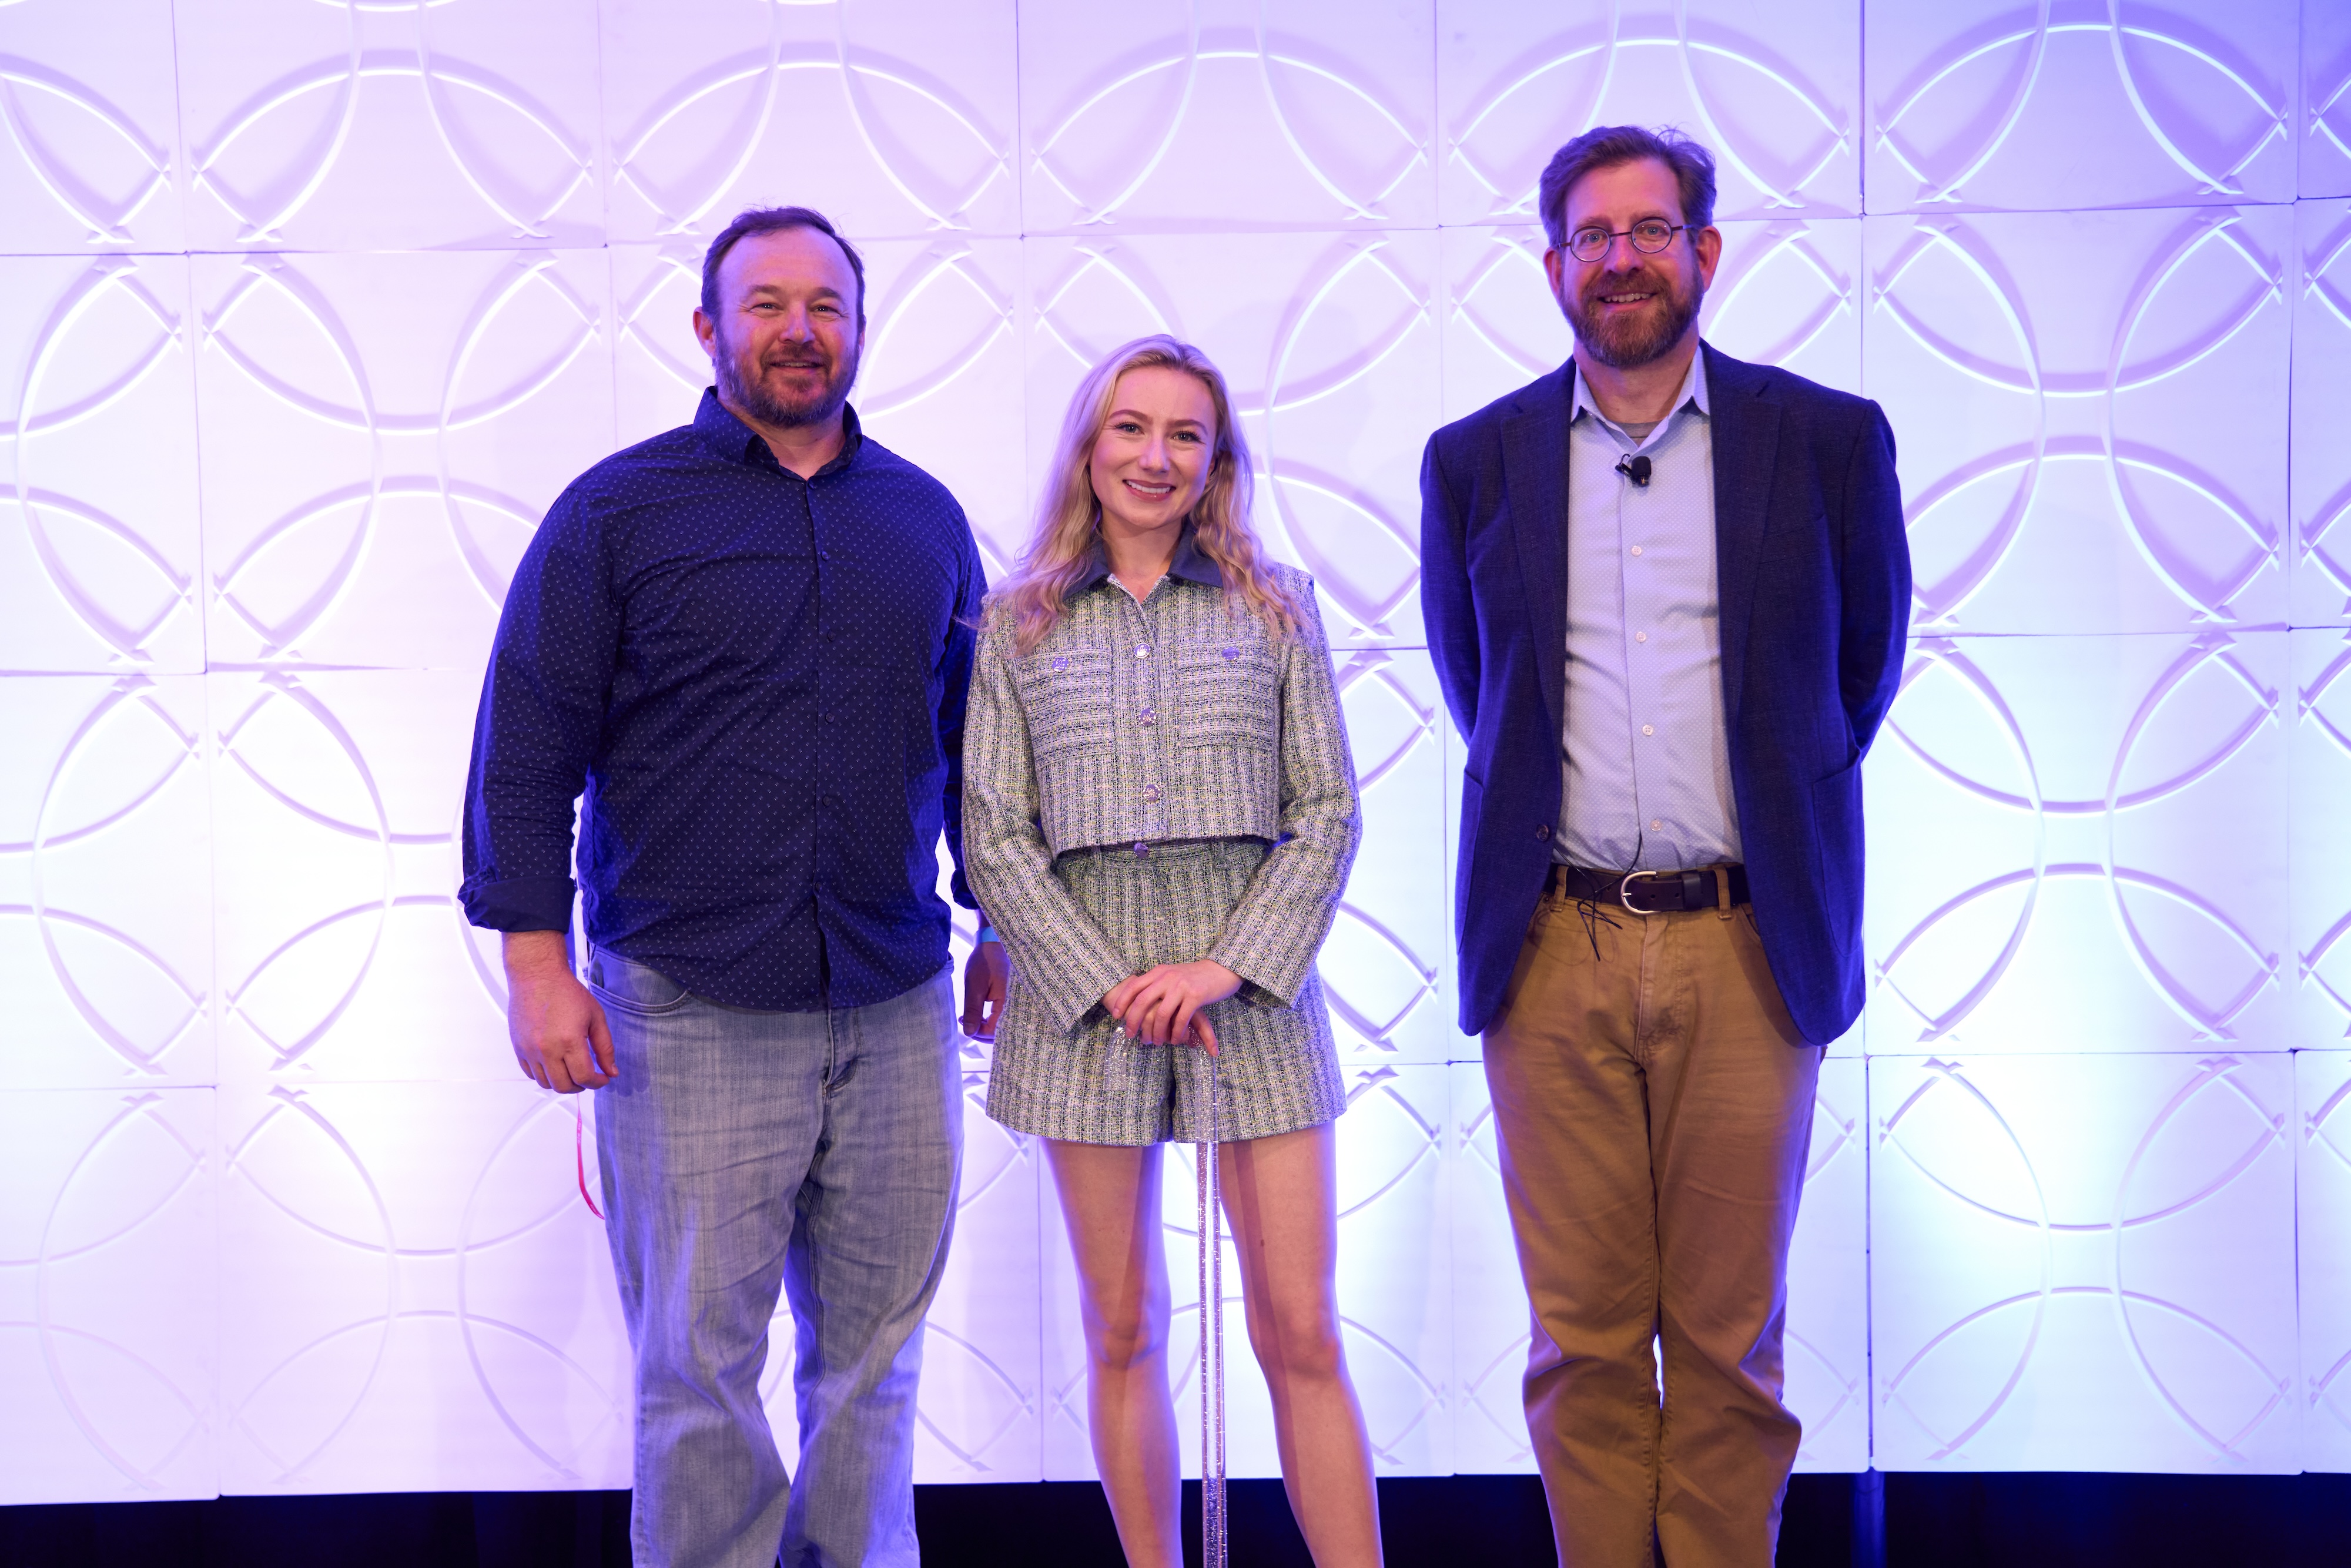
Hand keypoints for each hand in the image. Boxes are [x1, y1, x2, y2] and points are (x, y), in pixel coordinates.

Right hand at [503, 930, 614, 1092]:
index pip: (584, 1077)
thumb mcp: (596, 1017)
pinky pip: (530, 1073)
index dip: (597, 1083)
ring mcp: (529, 1050)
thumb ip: (605, 1047)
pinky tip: (555, 1065)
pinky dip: (544, 1075)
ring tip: (572, 1072)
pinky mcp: (518, 1047)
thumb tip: (611, 1071)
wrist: (536, 976)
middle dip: (580, 1087)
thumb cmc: (566, 992)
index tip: (602, 1079)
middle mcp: (546, 1049)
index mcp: (569, 1041)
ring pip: (545, 1083)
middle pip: (563, 1086)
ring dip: (561, 1083)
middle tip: (588, 1078)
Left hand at [961, 939, 1007, 1039]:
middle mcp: (1016, 1007)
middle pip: (1001, 1032)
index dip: (978, 1032)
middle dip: (982, 1033)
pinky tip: (980, 1015)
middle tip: (965, 1023)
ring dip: (986, 1027)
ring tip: (970, 1019)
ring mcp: (1015, 1004)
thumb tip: (969, 1033)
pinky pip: (1004, 1017)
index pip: (994, 1031)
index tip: (964, 1022)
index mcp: (1008, 1003)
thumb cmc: (985, 962)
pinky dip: (991, 1020)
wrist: (995, 944)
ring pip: (1002, 1026)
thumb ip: (973, 1010)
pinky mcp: (1012, 1001)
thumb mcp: (975, 985)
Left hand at [1102, 961, 1240, 1053]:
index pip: (1134, 986)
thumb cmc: (1194, 976)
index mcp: (1159, 971)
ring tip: (1156, 1042)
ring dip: (1156, 1032)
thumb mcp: (1172, 973)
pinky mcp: (1195, 996)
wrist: (1221, 969)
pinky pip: (1180, 1020)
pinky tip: (1175, 1040)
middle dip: (1133, 1020)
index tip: (1115, 1015)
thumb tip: (1138, 996)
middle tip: (1130, 1035)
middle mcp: (1167, 977)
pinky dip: (1175, 1033)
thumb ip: (1157, 982)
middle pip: (1142, 1002)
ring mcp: (1181, 987)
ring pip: (1161, 1014)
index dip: (1122, 1001)